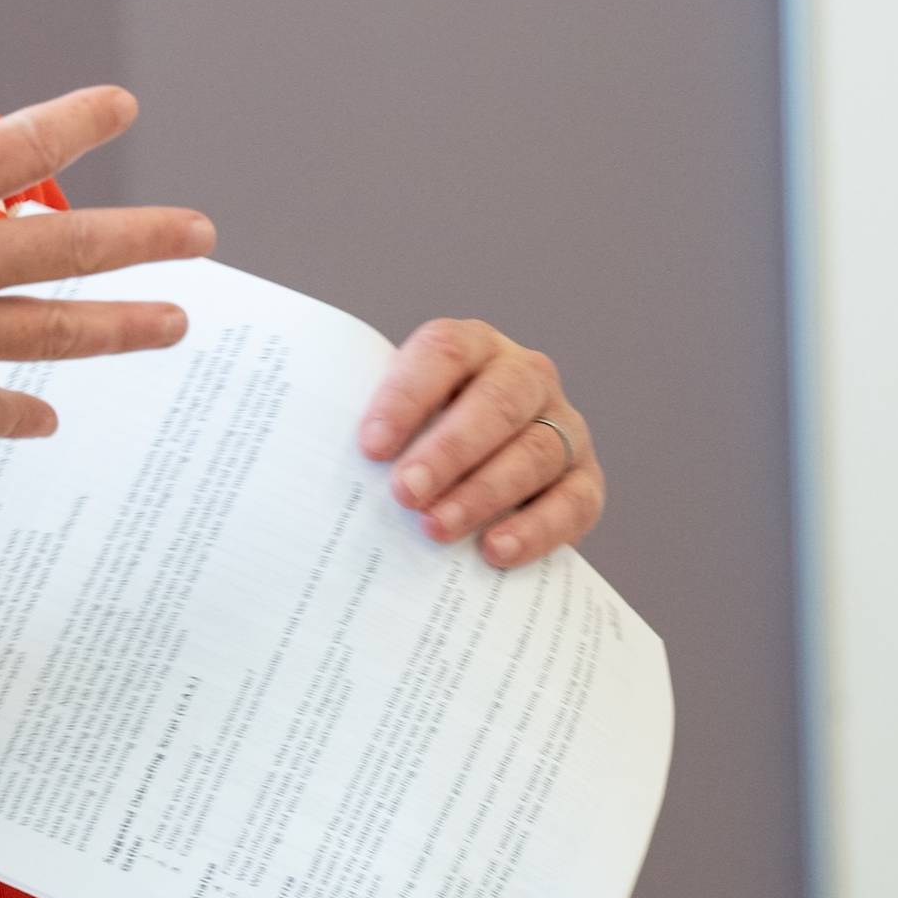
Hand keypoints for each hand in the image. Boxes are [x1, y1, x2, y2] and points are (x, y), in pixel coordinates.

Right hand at [0, 24, 217, 440]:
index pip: (26, 144)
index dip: (81, 120)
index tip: (124, 108)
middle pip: (74, 248)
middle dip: (148, 239)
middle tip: (203, 234)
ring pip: (54, 332)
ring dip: (122, 327)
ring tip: (177, 325)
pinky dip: (17, 414)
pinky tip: (50, 422)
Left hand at [358, 319, 603, 568]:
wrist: (473, 478)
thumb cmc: (416, 441)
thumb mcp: (394, 420)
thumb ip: (369, 428)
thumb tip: (312, 460)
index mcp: (472, 346)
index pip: (444, 352)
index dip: (406, 396)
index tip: (369, 446)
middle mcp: (525, 376)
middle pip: (497, 403)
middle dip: (448, 450)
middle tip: (405, 492)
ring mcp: (564, 426)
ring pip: (535, 452)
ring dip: (483, 493)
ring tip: (435, 529)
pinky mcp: (585, 480)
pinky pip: (572, 501)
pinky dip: (535, 529)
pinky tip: (494, 551)